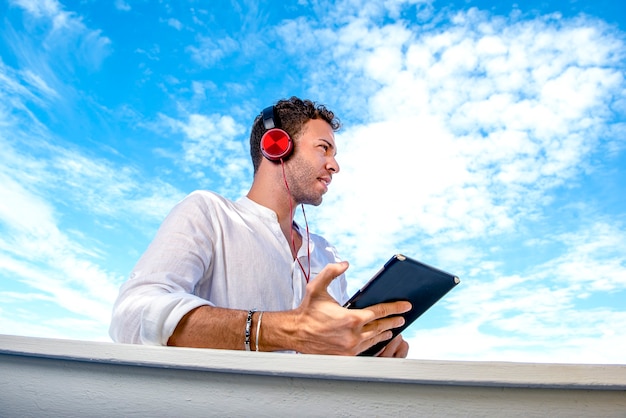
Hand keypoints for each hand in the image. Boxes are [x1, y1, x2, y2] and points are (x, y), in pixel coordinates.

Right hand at [292, 261, 411, 355]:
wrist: (295, 332)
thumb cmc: (307, 310)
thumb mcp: (316, 286)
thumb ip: (331, 272)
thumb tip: (345, 264)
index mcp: (351, 318)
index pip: (379, 312)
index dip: (394, 308)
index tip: (406, 306)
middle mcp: (353, 335)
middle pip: (380, 327)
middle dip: (393, 321)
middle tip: (402, 317)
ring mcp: (350, 347)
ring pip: (374, 340)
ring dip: (385, 333)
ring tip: (392, 329)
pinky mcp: (345, 355)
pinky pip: (365, 349)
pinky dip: (373, 343)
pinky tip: (377, 339)